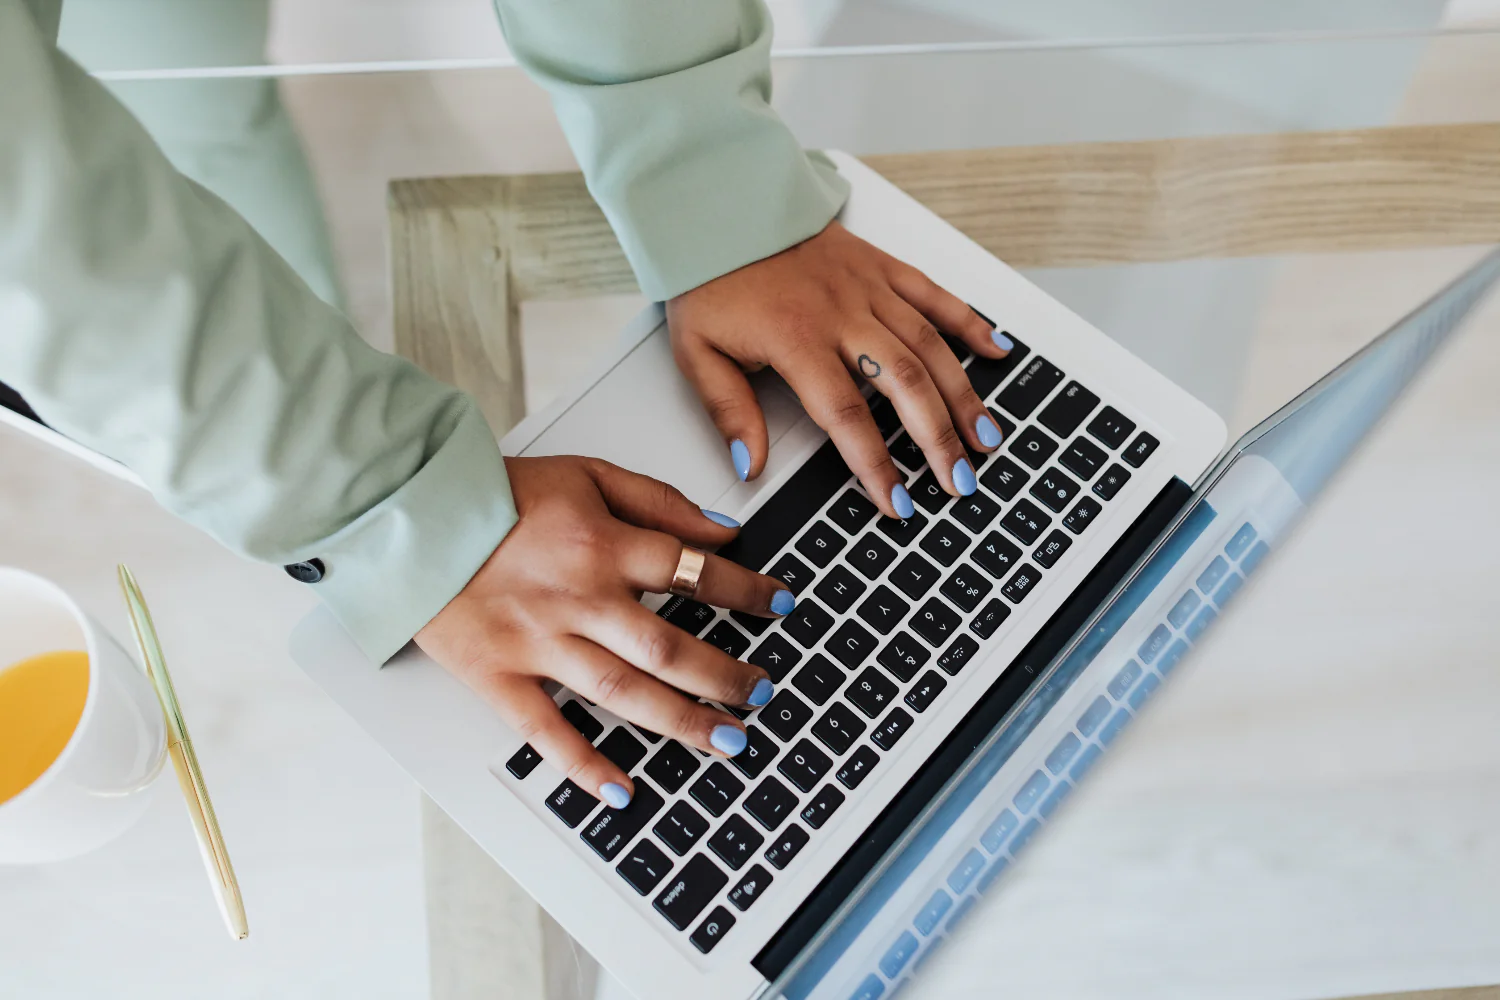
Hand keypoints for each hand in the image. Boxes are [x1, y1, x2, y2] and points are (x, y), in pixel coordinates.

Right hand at [415, 456, 793, 808]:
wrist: (412, 514)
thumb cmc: (499, 494)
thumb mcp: (588, 473)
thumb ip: (658, 500)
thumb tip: (722, 533)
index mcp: (602, 545)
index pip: (693, 572)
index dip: (745, 591)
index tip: (780, 605)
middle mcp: (578, 599)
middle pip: (668, 648)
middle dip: (726, 675)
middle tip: (763, 693)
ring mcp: (539, 643)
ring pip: (623, 693)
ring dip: (681, 722)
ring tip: (728, 742)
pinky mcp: (499, 676)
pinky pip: (546, 730)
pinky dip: (584, 765)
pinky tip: (623, 790)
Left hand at [666, 220, 1012, 517]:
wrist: (719, 206)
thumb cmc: (709, 279)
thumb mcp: (697, 352)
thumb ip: (729, 411)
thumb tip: (750, 465)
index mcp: (796, 339)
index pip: (846, 415)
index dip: (876, 464)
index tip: (898, 502)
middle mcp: (842, 313)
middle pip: (905, 384)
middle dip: (938, 439)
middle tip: (960, 481)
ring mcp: (867, 287)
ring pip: (930, 345)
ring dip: (963, 395)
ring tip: (986, 437)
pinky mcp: (879, 265)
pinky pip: (934, 294)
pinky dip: (969, 322)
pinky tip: (995, 351)